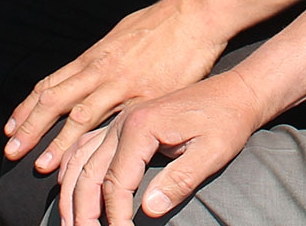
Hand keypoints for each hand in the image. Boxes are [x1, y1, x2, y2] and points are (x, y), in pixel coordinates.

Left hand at [5, 0, 226, 171]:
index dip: (28, 107)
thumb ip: (104, 55)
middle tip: (11, 150)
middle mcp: (100, 70)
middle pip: (55, 100)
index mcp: (94, 56)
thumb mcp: (122, 33)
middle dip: (30, 127)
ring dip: (57, 142)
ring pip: (79, 116)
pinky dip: (97, 143)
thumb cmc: (160, 22)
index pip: (51, 84)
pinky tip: (88, 160)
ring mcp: (121, 85)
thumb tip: (92, 67)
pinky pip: (115, 124)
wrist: (193, 15)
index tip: (11, 127)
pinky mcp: (146, 98)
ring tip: (40, 165)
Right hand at [57, 71, 267, 225]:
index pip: (116, 182)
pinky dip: (73, 169)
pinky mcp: (124, 123)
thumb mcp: (213, 152)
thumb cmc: (227, 121)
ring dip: (71, 193)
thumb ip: (180, 180)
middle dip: (83, 211)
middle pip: (88, 173)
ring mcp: (120, 121)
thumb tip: (148, 209)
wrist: (236, 92)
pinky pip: (86, 146)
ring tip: (69, 222)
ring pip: (79, 159)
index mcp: (142, 126)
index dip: (116, 216)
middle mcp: (123, 121)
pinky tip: (70, 187)